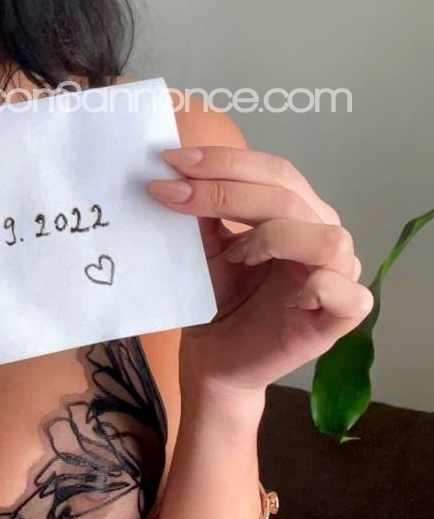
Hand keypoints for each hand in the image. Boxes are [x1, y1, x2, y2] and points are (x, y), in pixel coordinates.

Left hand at [147, 145, 373, 392]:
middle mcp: (323, 235)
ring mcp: (338, 277)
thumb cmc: (218, 297)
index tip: (173, 162)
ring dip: (271, 237)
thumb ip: (203, 204)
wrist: (215, 356)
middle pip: (290, 196)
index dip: (227, 162)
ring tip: (235, 256)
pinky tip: (279, 291)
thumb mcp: (205, 242)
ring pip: (326, 237)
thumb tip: (177, 165)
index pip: (276, 171)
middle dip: (226, 190)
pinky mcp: (340, 319)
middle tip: (174, 195)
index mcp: (299, 212)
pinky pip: (346, 293)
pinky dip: (314, 285)